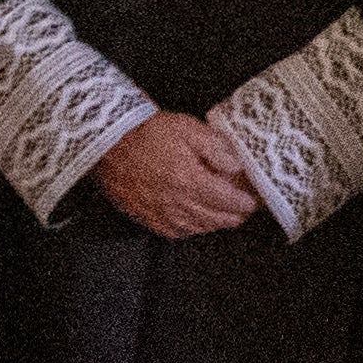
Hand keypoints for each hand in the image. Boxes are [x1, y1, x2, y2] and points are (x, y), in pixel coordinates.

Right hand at [91, 110, 263, 238]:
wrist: (109, 144)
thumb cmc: (148, 133)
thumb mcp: (189, 129)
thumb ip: (217, 149)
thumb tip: (236, 167)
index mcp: (190, 181)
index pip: (229, 202)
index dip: (245, 202)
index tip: (253, 199)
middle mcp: (177, 204)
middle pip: (217, 219)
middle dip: (235, 215)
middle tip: (243, 207)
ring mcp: (161, 215)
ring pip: (200, 228)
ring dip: (216, 222)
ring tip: (225, 213)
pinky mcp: (148, 219)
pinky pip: (178, 232)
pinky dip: (193, 228)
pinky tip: (197, 218)